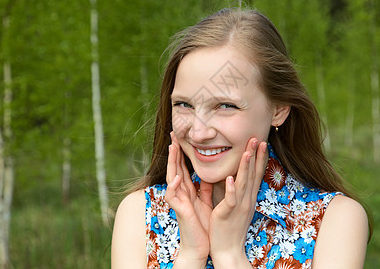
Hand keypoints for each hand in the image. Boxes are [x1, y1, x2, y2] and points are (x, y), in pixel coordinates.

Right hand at [165, 132, 211, 266]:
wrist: (200, 246)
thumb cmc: (202, 225)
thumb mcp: (205, 201)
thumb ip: (204, 188)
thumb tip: (207, 174)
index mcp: (188, 190)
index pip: (183, 167)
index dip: (182, 152)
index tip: (182, 137)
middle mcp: (181, 193)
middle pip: (176, 168)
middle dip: (174, 151)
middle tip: (173, 134)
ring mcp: (178, 200)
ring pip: (172, 177)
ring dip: (172, 163)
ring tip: (173, 148)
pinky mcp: (179, 210)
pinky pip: (174, 196)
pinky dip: (174, 186)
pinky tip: (176, 178)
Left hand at [208, 138, 267, 266]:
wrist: (228, 249)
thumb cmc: (229, 226)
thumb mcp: (237, 206)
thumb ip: (237, 191)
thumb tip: (236, 177)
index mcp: (248, 197)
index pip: (256, 174)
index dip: (259, 158)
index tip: (261, 142)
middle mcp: (246, 199)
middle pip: (252, 174)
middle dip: (255, 156)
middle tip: (258, 139)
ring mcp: (239, 206)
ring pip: (243, 183)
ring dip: (245, 167)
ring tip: (247, 152)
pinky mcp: (227, 214)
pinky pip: (230, 200)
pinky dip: (231, 189)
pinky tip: (231, 178)